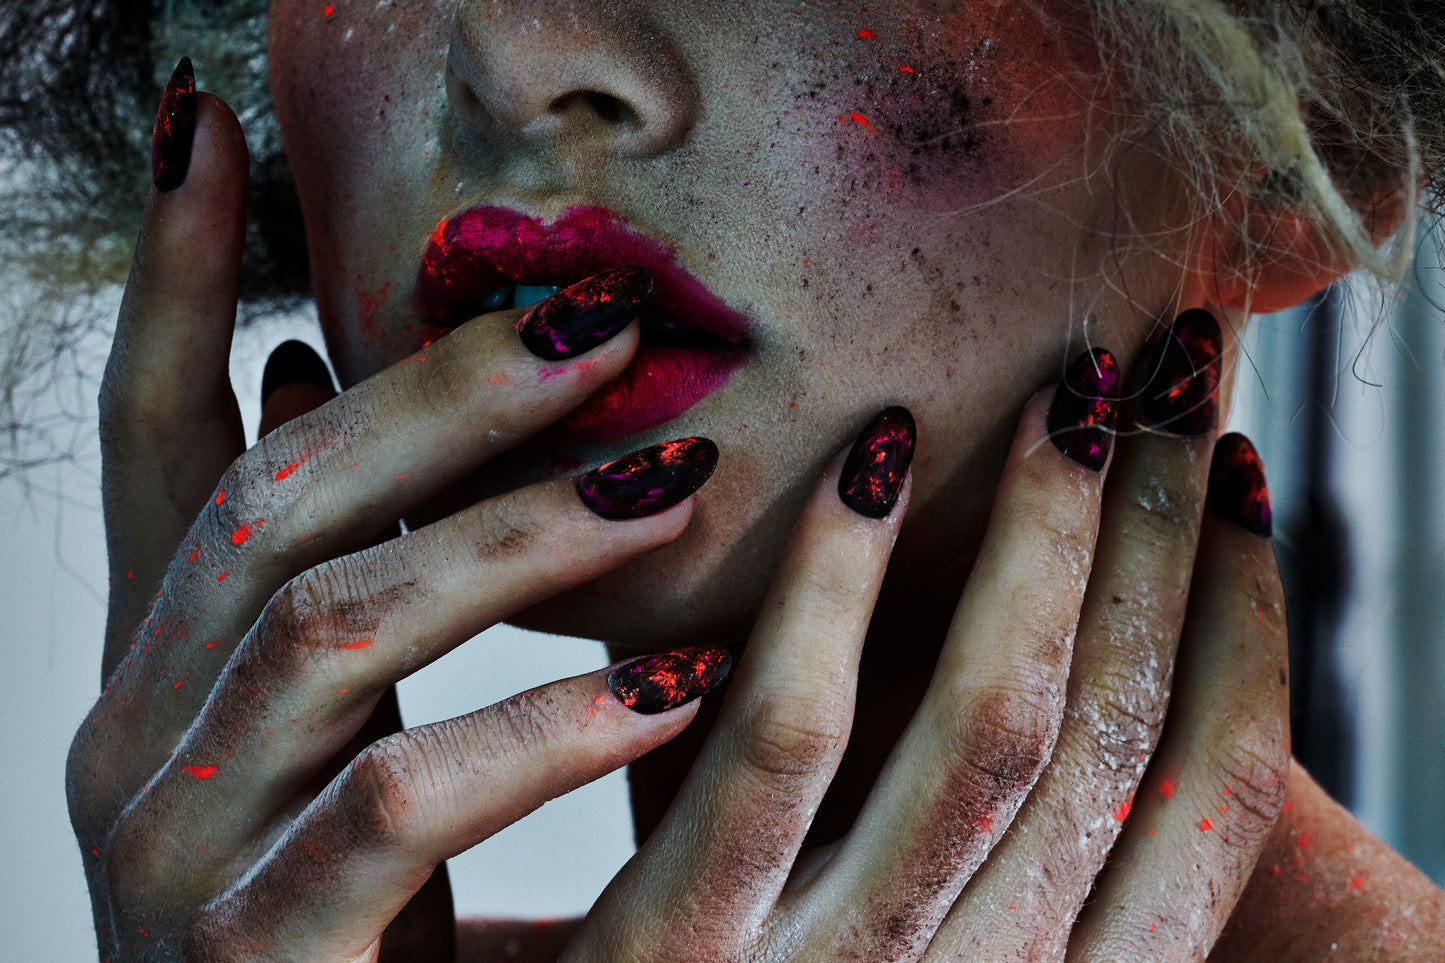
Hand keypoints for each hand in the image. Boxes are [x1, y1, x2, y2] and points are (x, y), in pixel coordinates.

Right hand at [67, 76, 729, 960]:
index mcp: (166, 676)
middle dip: (440, 397)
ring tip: (679, 478)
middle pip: (274, 505)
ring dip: (518, 537)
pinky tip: (677, 684)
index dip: (176, 279)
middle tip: (599, 324)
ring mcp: (178, 852)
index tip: (208, 129)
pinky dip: (543, 728)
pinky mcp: (258, 957)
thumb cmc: (361, 914)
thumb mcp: (339, 725)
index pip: (156, 443)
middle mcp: (138, 744)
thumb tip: (312, 369)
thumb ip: (338, 570)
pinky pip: (399, 801)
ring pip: (336, 625)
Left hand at [564, 322, 1288, 959]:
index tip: (1239, 484)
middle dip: (1162, 547)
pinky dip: (838, 587)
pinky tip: (866, 462)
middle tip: (1173, 382)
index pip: (1202, 808)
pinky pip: (790, 741)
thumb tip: (1019, 607)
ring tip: (1068, 397)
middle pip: (1110, 742)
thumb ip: (931, 810)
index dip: (1244, 635)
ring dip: (1048, 544)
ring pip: (993, 730)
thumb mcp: (867, 908)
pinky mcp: (676, 961)